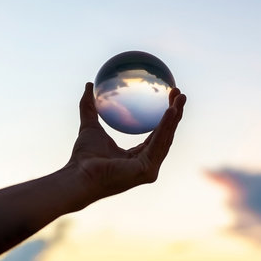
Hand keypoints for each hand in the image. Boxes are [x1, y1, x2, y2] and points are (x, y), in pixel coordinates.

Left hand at [69, 82, 185, 200]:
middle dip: (175, 113)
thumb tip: (89, 84)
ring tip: (179, 98)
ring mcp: (149, 169)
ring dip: (174, 116)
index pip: (156, 134)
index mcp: (137, 156)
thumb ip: (89, 106)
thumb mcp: (89, 125)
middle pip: (166, 135)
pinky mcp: (148, 171)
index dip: (164, 116)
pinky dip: (165, 126)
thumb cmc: (84, 157)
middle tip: (180, 93)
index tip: (169, 96)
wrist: (80, 176)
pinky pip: (158, 144)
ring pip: (165, 138)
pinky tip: (170, 110)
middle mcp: (147, 163)